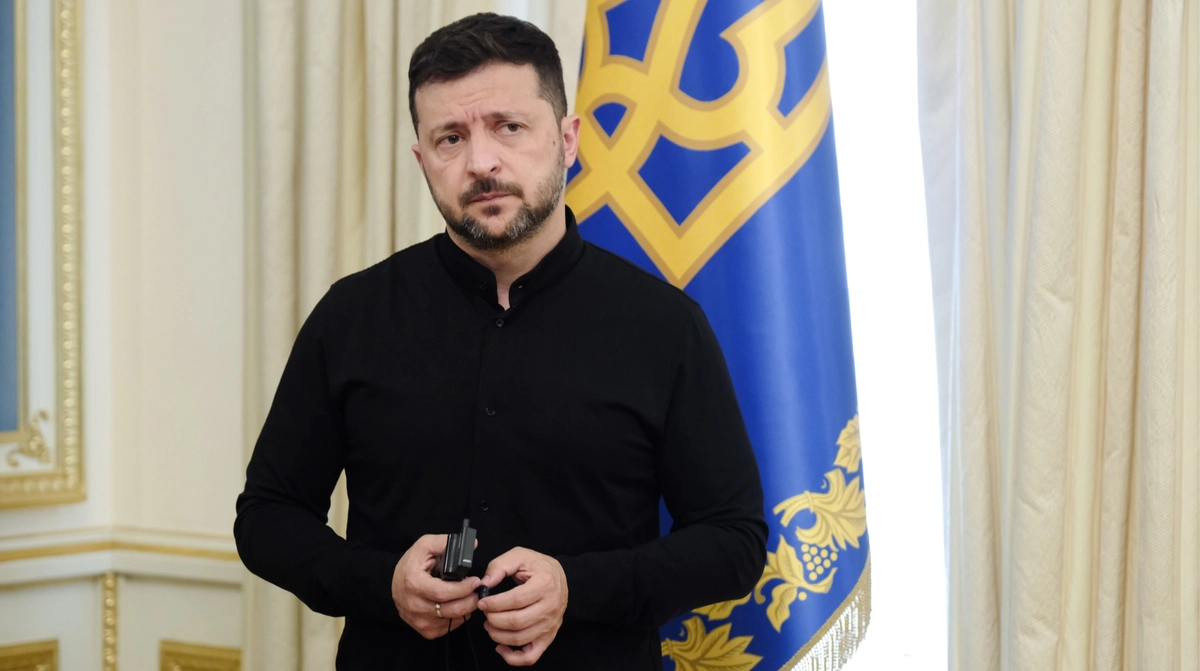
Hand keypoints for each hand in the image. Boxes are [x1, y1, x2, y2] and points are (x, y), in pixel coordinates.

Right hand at [391, 534, 480, 639]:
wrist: (392, 585)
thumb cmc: (411, 565)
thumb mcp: (424, 546)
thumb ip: (444, 543)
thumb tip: (471, 544)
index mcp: (414, 584)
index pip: (443, 592)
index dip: (463, 588)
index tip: (475, 581)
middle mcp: (415, 606)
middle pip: (451, 609)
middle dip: (470, 600)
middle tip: (478, 591)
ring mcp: (419, 621)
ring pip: (452, 620)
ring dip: (466, 609)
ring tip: (469, 596)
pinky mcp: (425, 630)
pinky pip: (448, 627)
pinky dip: (458, 618)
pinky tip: (457, 606)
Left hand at [478, 547, 568, 665]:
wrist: (563, 578)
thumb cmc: (539, 567)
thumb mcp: (520, 556)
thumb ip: (500, 566)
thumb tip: (485, 583)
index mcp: (544, 584)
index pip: (516, 600)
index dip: (494, 603)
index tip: (482, 602)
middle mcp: (549, 607)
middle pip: (516, 622)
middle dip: (494, 619)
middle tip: (485, 612)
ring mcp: (549, 625)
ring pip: (520, 639)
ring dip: (498, 635)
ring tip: (490, 624)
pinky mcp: (547, 637)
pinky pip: (530, 656)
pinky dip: (513, 657)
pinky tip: (501, 646)